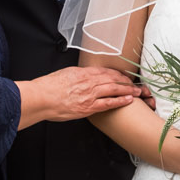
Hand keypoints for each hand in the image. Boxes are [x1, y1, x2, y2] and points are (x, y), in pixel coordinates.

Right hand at [18, 66, 142, 126]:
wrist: (41, 97)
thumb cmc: (49, 87)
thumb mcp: (65, 74)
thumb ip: (78, 75)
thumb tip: (85, 76)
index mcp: (83, 72)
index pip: (106, 71)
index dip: (118, 74)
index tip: (126, 76)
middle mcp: (89, 81)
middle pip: (113, 79)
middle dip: (127, 81)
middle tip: (137, 84)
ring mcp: (90, 94)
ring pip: (114, 89)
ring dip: (128, 90)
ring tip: (138, 92)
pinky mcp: (88, 107)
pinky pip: (108, 103)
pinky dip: (120, 101)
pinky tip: (129, 100)